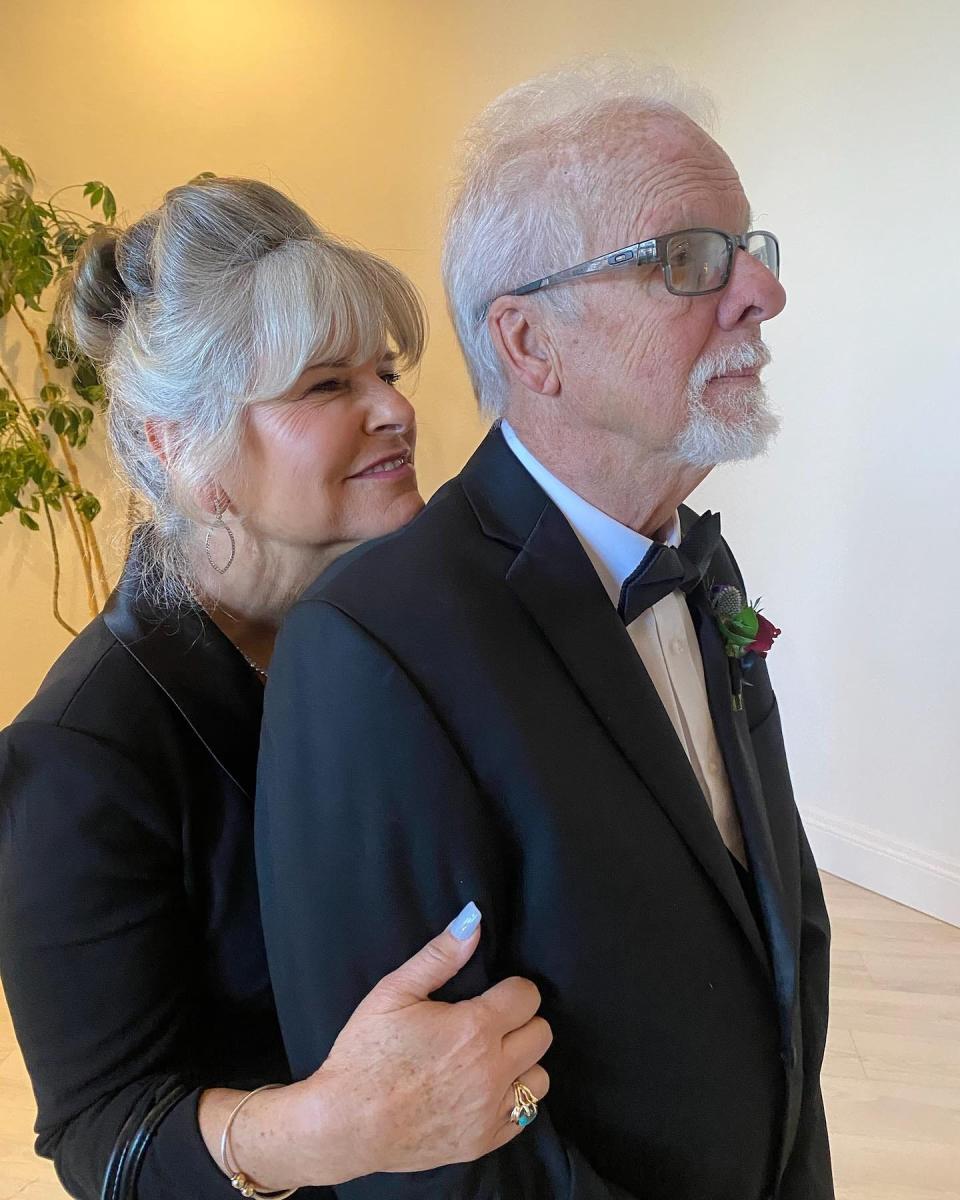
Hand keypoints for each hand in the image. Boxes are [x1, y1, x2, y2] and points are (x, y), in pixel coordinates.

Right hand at [302, 903, 551, 1180]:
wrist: (345, 1125)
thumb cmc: (365, 1053)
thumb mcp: (394, 993)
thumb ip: (440, 956)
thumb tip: (474, 920)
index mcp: (475, 1028)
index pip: (528, 996)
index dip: (510, 989)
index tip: (491, 994)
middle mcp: (493, 1070)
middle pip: (541, 1034)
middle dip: (519, 1022)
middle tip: (488, 1024)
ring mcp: (490, 1111)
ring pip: (540, 1078)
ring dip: (521, 1064)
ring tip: (489, 1059)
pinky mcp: (483, 1143)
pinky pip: (524, 1117)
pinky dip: (510, 1101)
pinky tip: (482, 1091)